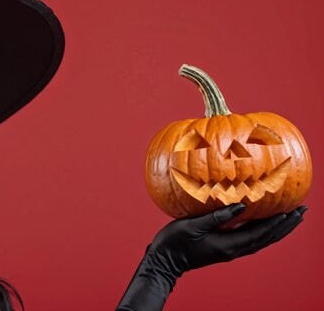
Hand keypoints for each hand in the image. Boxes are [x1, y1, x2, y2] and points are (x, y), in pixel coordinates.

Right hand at [148, 203, 306, 273]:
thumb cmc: (175, 242)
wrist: (164, 260)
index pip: (259, 234)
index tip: (291, 211)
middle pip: (266, 239)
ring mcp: (230, 250)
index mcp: (228, 245)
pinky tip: (267, 223)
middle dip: (285, 226)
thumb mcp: (193, 226)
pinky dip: (264, 231)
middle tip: (302, 212)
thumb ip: (217, 217)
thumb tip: (241, 206)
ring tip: (292, 217)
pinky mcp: (224, 249)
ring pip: (261, 240)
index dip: (275, 223)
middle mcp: (233, 250)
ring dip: (279, 229)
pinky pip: (251, 239)